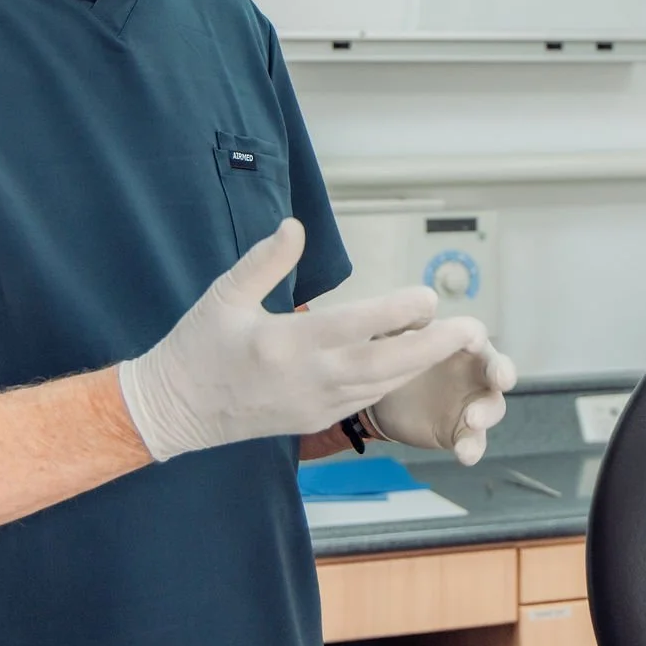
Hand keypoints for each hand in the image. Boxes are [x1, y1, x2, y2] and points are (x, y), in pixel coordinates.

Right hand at [118, 219, 487, 461]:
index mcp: (283, 344)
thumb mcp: (223, 295)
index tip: (428, 296)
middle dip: (433, 348)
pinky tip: (415, 361)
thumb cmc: (197, 346)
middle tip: (472, 329)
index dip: (397, 313)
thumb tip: (296, 225)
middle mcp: (306, 380)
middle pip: (384, 365)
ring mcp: (312, 406)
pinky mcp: (313, 420)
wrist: (173, 412)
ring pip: (381, 386)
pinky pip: (365, 400)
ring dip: (421, 364)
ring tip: (455, 340)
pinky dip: (394, 380)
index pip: (354, 326)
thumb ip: (264, 261)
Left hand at [365, 333, 516, 465]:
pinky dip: (472, 448)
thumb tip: (411, 307)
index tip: (471, 342)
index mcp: (460, 344)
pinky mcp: (461, 431)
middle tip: (500, 380)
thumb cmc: (397, 361)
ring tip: (472, 421)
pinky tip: (465, 455)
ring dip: (486, 414)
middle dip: (502, 373)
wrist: (384, 401)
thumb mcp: (394, 340)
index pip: (474, 334)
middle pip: (498, 370)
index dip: (475, 337)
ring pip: (491, 408)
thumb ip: (403, 325)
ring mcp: (472, 403)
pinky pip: (474, 441)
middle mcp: (474, 372)